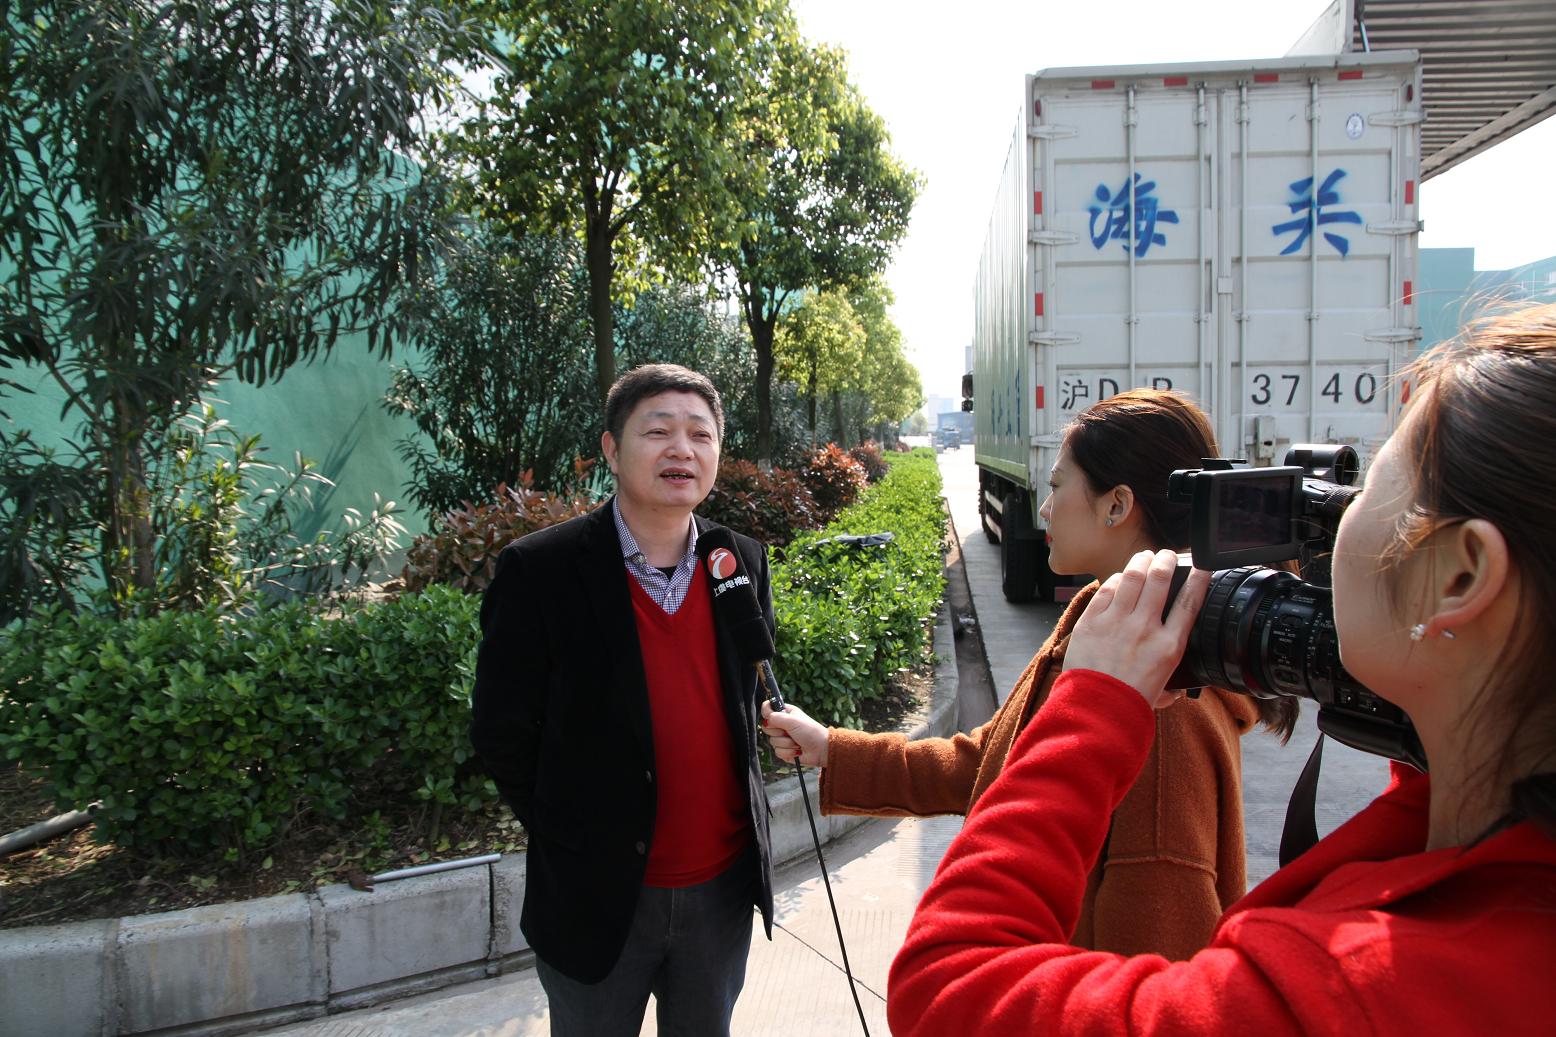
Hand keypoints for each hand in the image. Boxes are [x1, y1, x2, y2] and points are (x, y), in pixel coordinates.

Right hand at [761, 700, 829, 766]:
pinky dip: (788, 752)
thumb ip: (776, 717)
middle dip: (779, 731)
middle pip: (766, 727)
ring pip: (772, 741)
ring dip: (786, 743)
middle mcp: (782, 724)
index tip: (772, 717)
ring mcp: (782, 738)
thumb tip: (766, 719)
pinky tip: (797, 751)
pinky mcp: (784, 750)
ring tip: (797, 742)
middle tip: (790, 731)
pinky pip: (777, 752)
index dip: (767, 713)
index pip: (767, 709)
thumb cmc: (810, 732)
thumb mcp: (793, 721)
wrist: (821, 750)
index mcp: (785, 713)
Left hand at [1062, 549, 1209, 708]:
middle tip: (1167, 555)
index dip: (1198, 579)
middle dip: (1166, 561)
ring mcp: (1117, 621)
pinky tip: (1119, 577)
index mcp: (1169, 646)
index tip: (1202, 566)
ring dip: (1141, 562)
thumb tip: (1176, 693)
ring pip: (1133, 578)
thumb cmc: (1127, 704)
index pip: (1189, 602)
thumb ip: (1170, 688)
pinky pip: (1106, 590)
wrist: (1095, 710)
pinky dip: (1115, 580)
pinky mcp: (1092, 621)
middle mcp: (1145, 628)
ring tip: (1145, 556)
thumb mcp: (1160, 694)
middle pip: (1160, 580)